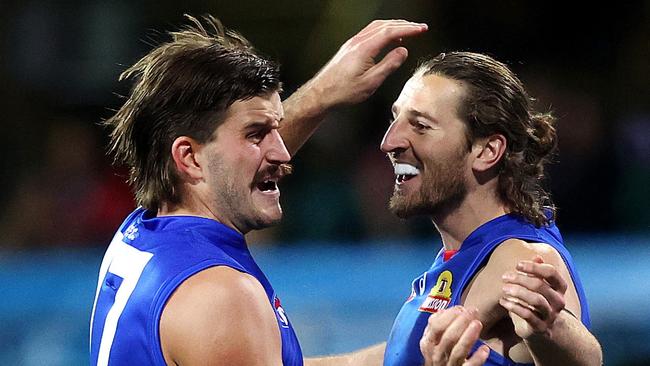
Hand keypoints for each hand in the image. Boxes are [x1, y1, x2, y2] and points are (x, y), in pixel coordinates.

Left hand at [307, 19, 426, 108]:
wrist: (321, 94)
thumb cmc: (342, 91)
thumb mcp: (371, 82)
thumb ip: (388, 65)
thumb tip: (402, 52)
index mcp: (364, 48)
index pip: (390, 32)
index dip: (408, 29)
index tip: (421, 29)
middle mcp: (357, 42)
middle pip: (384, 25)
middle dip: (404, 25)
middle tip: (419, 28)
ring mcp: (352, 43)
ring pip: (376, 27)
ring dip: (394, 26)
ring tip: (407, 31)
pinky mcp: (349, 48)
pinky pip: (369, 32)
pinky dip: (383, 31)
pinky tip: (388, 40)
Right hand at [420, 306, 489, 365]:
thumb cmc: (438, 355)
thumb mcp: (431, 340)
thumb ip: (436, 327)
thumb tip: (442, 311)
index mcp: (428, 343)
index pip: (435, 326)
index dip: (448, 315)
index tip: (460, 308)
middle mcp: (436, 354)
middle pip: (448, 337)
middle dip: (461, 322)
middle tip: (472, 312)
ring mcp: (448, 364)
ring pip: (458, 351)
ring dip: (468, 337)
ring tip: (477, 324)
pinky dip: (476, 358)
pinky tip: (484, 349)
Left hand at [499, 255, 567, 338]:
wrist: (544, 328)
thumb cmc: (539, 301)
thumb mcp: (540, 286)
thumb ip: (538, 272)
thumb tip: (537, 257)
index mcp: (560, 288)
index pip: (551, 272)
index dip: (534, 267)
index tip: (517, 265)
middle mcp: (559, 301)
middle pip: (540, 285)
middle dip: (520, 279)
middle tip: (504, 276)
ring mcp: (551, 315)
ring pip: (536, 300)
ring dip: (518, 292)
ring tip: (504, 288)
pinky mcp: (541, 327)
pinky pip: (528, 315)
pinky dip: (514, 306)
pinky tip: (503, 301)